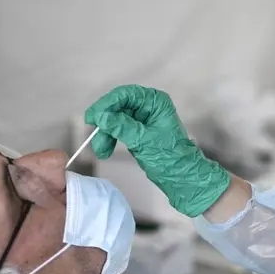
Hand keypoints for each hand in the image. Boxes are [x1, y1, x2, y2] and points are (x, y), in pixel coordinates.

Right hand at [84, 85, 230, 217]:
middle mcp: (149, 107)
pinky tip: (106, 150)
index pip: (126, 95)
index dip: (106, 104)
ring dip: (105, 134)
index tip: (92, 117)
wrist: (182, 178)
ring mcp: (142, 119)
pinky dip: (110, 139)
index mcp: (156, 102)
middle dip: (105, 122)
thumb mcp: (143, 141)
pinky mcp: (137, 132)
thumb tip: (101, 117)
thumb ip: (121, 127)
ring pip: (115, 120)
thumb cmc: (170, 158)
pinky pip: (118, 130)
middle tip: (92, 135)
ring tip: (101, 151)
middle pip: (118, 106)